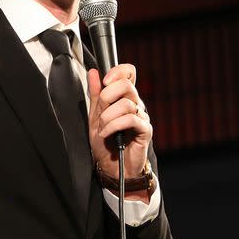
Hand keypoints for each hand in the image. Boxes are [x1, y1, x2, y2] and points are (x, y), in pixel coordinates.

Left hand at [87, 64, 152, 190]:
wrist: (112, 167)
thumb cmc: (105, 143)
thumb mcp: (95, 116)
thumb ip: (95, 95)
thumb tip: (93, 72)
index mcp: (124, 97)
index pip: (129, 73)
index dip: (118, 71)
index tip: (106, 80)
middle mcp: (135, 103)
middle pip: (126, 84)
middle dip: (107, 96)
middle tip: (101, 112)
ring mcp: (141, 116)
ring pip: (126, 103)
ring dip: (108, 117)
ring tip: (103, 128)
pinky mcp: (145, 129)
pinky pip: (130, 119)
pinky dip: (114, 125)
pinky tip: (107, 134)